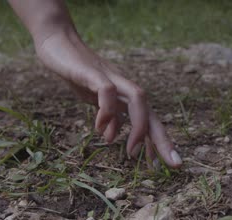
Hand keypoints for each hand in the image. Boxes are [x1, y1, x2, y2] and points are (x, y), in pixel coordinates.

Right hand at [34, 31, 181, 167]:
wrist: (58, 42)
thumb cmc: (78, 73)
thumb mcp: (94, 101)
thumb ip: (107, 117)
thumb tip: (112, 137)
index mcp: (125, 97)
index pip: (148, 121)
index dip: (160, 142)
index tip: (170, 166)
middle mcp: (124, 87)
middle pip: (150, 112)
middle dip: (163, 139)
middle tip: (174, 165)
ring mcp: (110, 78)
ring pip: (138, 99)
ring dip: (138, 127)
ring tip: (131, 152)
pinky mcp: (92, 72)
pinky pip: (107, 91)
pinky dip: (107, 110)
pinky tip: (100, 127)